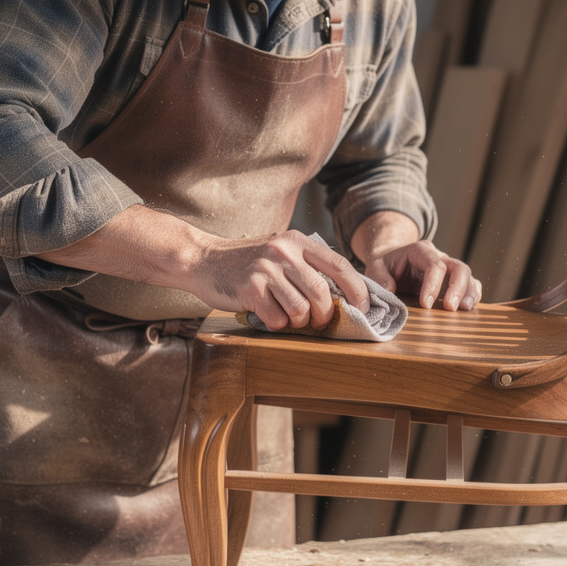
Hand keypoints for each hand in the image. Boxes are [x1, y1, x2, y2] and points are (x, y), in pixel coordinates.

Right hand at [188, 230, 370, 330]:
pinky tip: (267, 314)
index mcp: (297, 241)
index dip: (357, 289)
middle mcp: (284, 252)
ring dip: (299, 322)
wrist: (204, 259)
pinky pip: (277, 319)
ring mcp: (266, 270)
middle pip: (322, 294)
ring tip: (289, 317)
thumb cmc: (247, 261)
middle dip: (324, 315)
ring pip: (301, 310)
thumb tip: (345, 293)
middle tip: (317, 321)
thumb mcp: (280, 251)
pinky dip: (276, 324)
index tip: (363, 307)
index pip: (339, 265)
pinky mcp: (250, 289)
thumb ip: (307, 265)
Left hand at [365, 239, 480, 310]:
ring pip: (467, 275)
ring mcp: (448, 268)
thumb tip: (390, 290)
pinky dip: (472, 295)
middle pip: (457, 267)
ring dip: (468, 293)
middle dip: (457, 288)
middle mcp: (439, 257)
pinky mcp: (453, 281)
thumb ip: (380, 278)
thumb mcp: (375, 268)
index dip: (433, 285)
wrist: (391, 262)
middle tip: (450, 308)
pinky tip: (468, 309)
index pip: (434, 264)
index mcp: (420, 250)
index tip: (426, 305)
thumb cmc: (384, 266)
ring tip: (464, 310)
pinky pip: (470, 284)